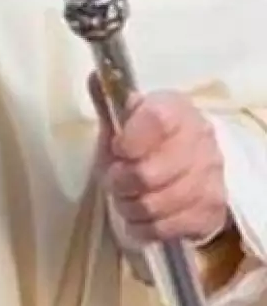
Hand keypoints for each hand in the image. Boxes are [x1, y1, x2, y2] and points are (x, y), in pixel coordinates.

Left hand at [94, 79, 229, 245]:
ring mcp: (208, 178)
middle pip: (146, 175)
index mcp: (176, 112)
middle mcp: (199, 142)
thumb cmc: (146, 149)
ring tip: (130, 197)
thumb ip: (109, 104)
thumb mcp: (124, 125)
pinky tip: (144, 215)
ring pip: (152, 206)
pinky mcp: (208, 212)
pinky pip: (161, 229)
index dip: (128, 141)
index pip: (154, 120)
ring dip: (129, 207)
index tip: (119, 148)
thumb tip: (96, 76)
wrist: (189, 174)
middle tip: (118, 180)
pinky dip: (142, 227)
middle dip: (120, 183)